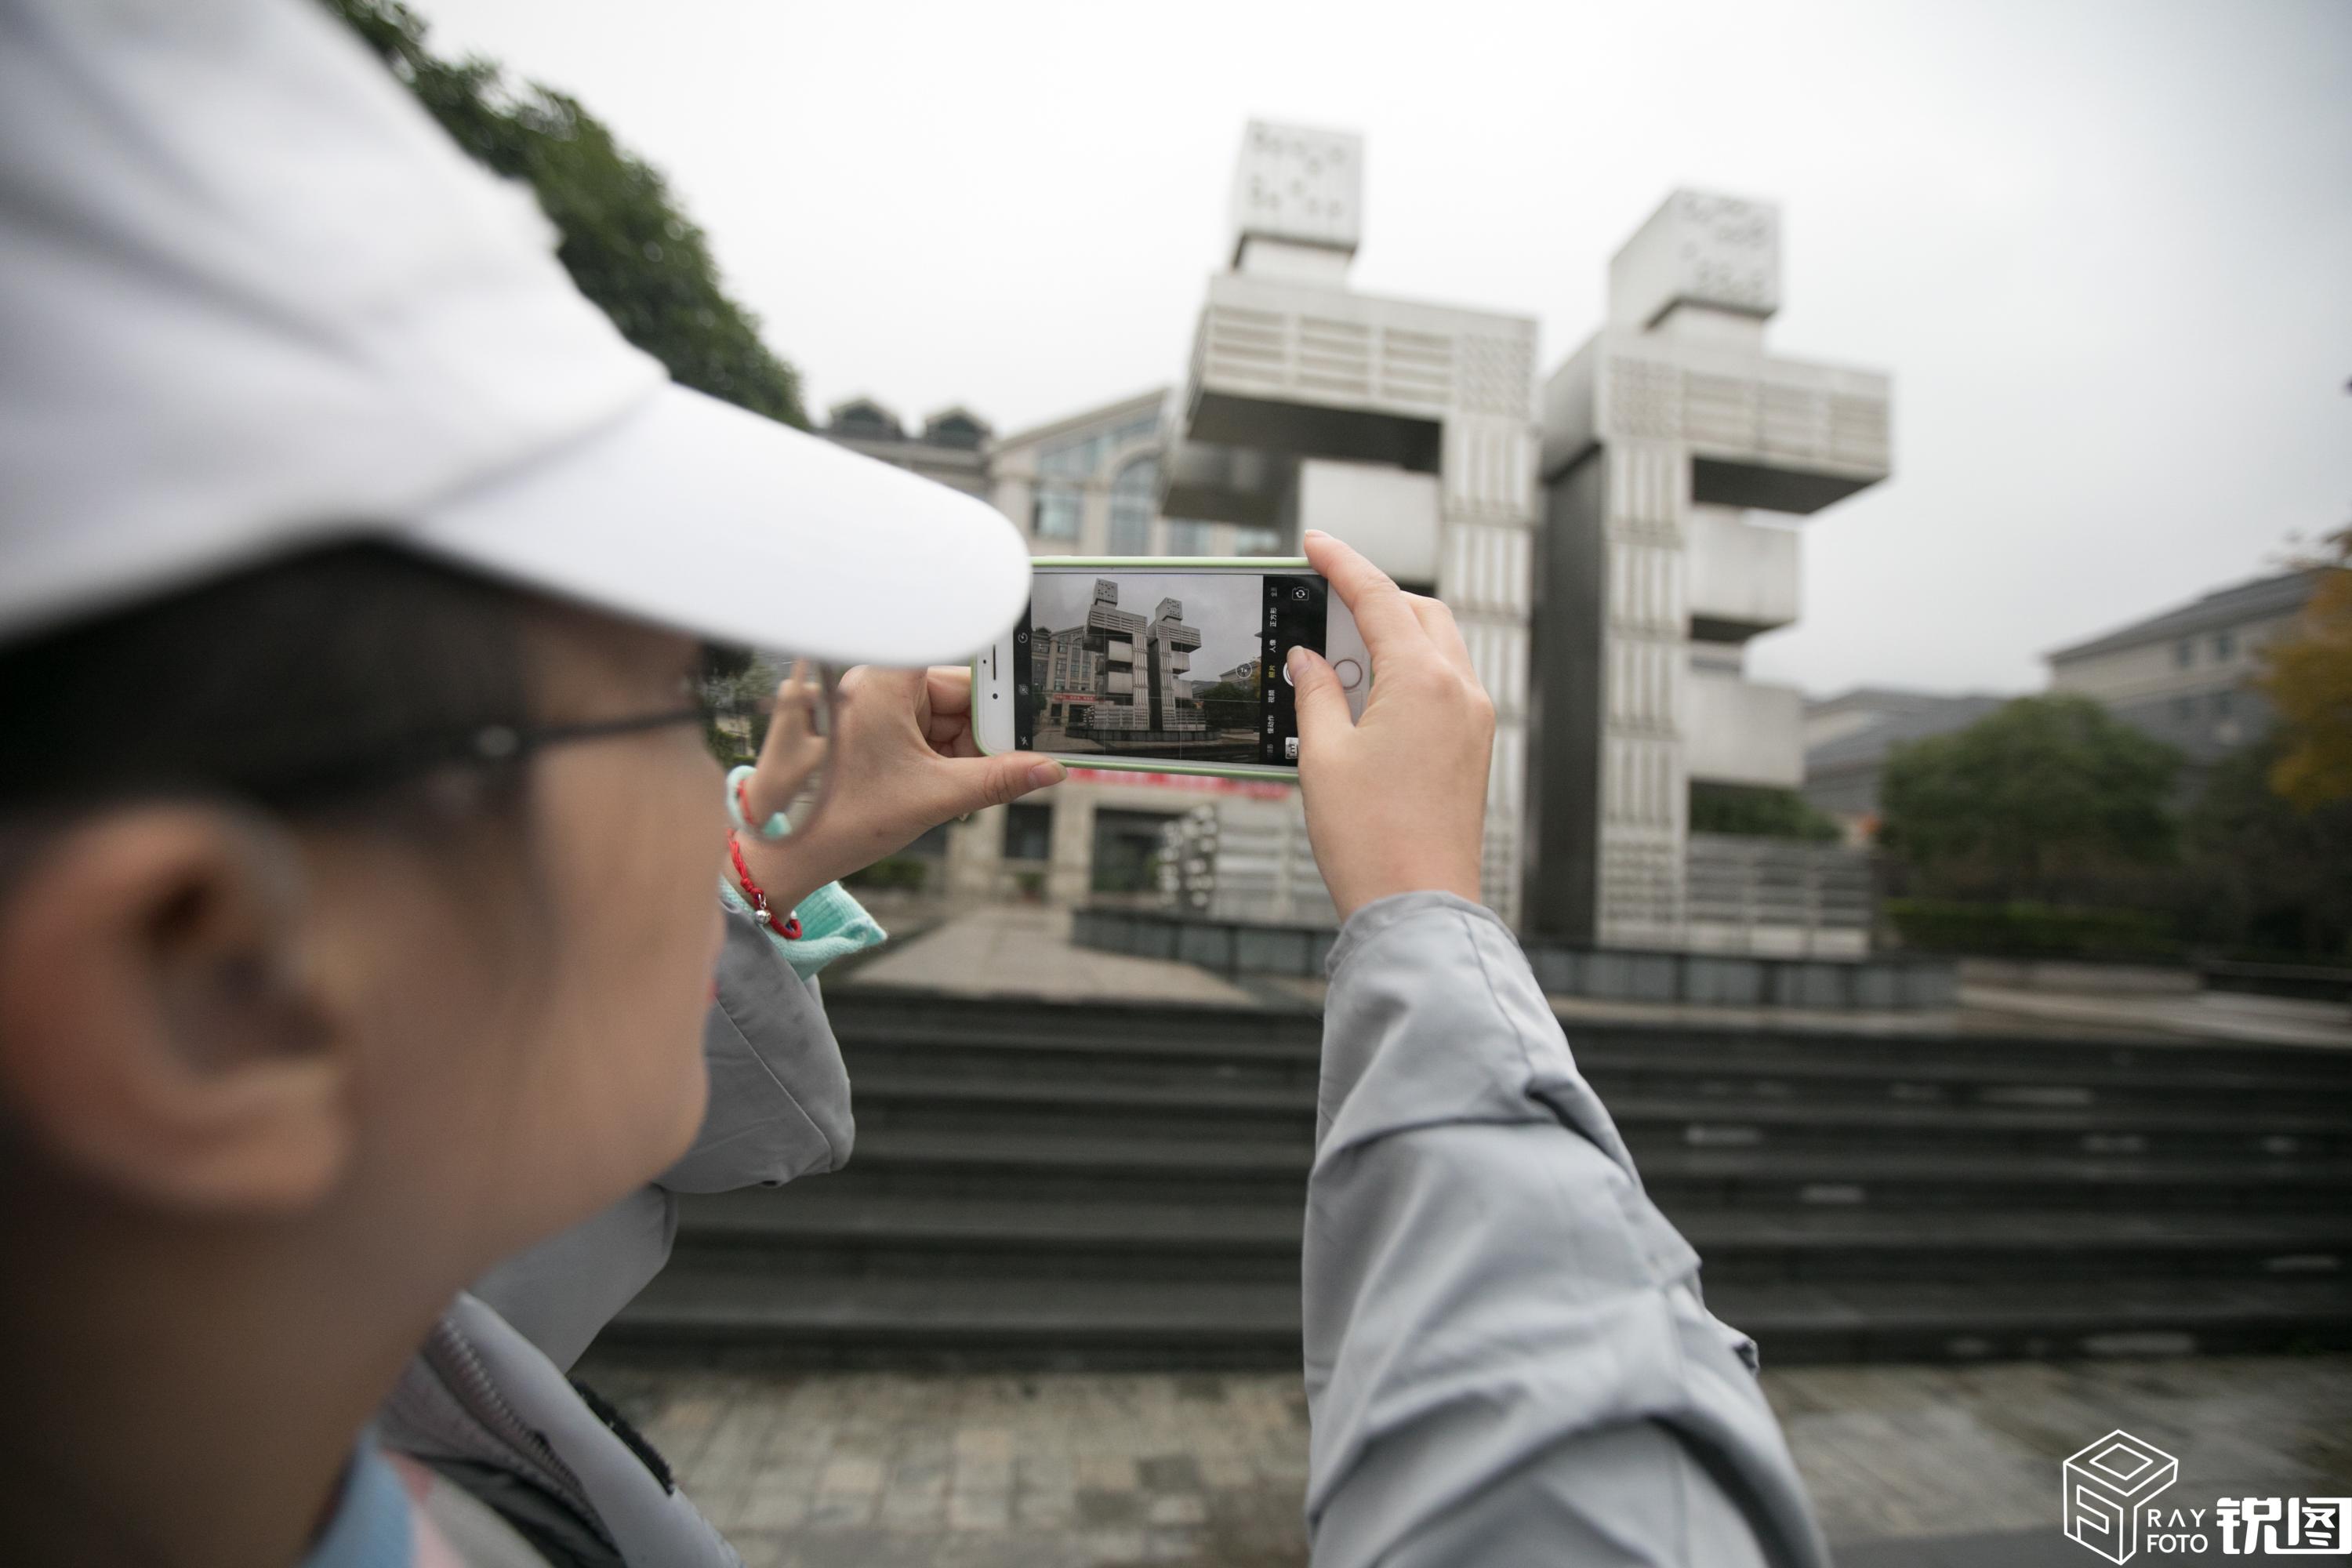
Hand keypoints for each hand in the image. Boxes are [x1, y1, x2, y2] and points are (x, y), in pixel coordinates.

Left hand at [733, 665, 1064, 911]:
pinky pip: (924, 731)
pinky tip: (946, 786)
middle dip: (982, 730)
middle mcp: (876, 686)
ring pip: (943, 715)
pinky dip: (942, 757)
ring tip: (961, 786)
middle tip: (1008, 761)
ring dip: (963, 749)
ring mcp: (873, 709)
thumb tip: (1048, 770)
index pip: (956, 656)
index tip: (1025, 695)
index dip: (995, 671)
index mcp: (886, 683)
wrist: (791, 851)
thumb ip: (998, 780)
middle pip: (955, 692)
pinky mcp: (872, 731)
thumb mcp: (934, 797)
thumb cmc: (843, 817)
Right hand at [1289, 530, 1494, 919]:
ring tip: (1334, 656)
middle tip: (1322, 598)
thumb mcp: (1323, 756)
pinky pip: (1444, 686)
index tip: (1315, 543)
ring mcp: (1474, 722)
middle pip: (1419, 613)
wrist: (1419, 907)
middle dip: (1372, 597)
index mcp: (1425, 681)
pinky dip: (1408, 673)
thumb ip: (1315, 694)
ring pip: (1437, 647)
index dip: (1342, 563)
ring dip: (1391, 636)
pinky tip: (1367, 695)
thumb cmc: (1373, 841)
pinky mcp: (1473, 750)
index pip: (1379, 597)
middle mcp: (1461, 692)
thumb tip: (1308, 660)